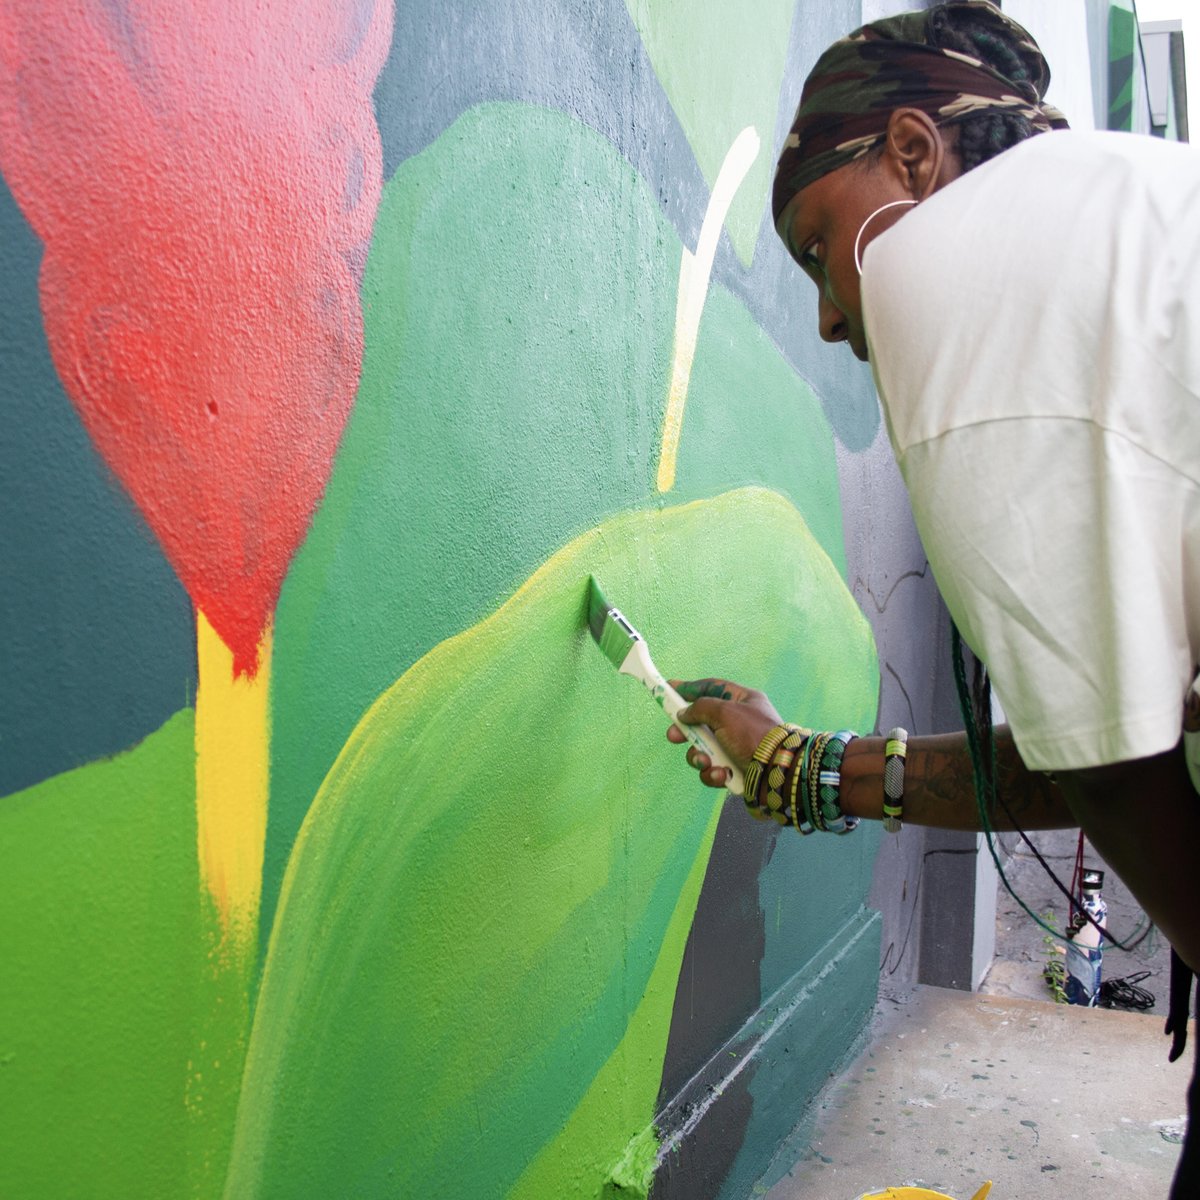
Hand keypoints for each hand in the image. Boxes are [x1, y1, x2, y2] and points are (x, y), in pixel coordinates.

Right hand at [667, 678, 782, 788]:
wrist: (778, 772)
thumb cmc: (754, 735)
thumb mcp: (726, 712)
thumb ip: (701, 708)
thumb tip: (685, 714)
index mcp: (742, 701)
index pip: (711, 688)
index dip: (689, 688)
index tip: (669, 688)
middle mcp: (738, 722)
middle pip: (702, 722)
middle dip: (687, 732)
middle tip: (674, 736)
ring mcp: (736, 747)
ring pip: (703, 750)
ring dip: (699, 757)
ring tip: (705, 761)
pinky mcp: (734, 769)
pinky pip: (713, 770)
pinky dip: (713, 773)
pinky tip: (722, 775)